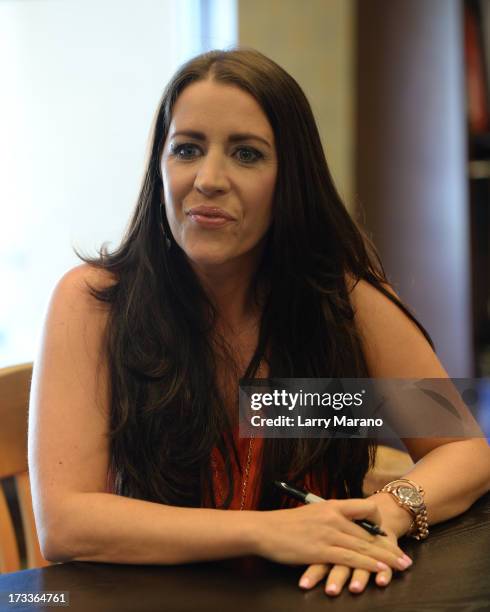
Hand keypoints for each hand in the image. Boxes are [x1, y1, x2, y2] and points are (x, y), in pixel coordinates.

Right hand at [257, 499, 411, 573]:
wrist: (264, 529)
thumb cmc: (285, 524)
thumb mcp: (310, 514)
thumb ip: (328, 518)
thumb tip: (342, 525)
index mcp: (331, 505)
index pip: (364, 507)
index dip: (378, 520)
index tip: (385, 533)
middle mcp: (333, 517)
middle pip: (369, 533)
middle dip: (390, 547)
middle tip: (406, 558)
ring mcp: (329, 534)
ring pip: (364, 546)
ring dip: (386, 558)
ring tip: (401, 566)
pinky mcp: (322, 550)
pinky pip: (351, 558)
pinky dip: (368, 564)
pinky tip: (380, 570)